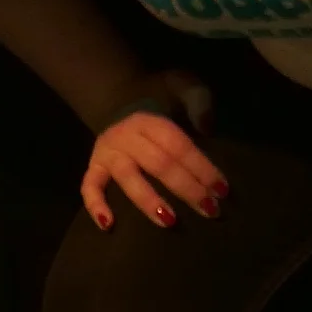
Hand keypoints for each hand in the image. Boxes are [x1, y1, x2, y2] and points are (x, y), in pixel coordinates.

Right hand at [82, 69, 226, 229]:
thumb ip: (198, 101)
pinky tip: (108, 225)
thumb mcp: (182, 86)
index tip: (222, 190)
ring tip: (170, 222)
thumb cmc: (160, 95)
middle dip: (186, 189)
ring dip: (149, 202)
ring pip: (128, 179)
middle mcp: (127, 136)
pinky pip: (89, 186)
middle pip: (158, 165)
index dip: (201, 167)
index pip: (179, 146)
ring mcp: (108, 152)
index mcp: (150, 118)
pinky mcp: (93, 165)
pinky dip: (95, 205)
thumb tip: (207, 129)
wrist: (120, 94)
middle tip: (210, 210)